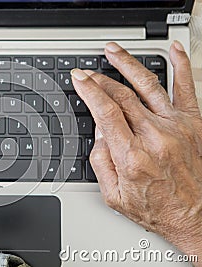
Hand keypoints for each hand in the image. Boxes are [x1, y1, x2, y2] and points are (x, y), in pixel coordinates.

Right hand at [71, 41, 201, 262]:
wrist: (196, 218)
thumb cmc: (157, 209)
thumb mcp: (114, 195)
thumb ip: (101, 161)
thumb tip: (99, 132)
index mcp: (132, 155)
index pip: (105, 111)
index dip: (89, 90)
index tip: (80, 78)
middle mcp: (155, 137)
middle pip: (122, 95)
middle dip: (101, 79)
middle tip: (89, 72)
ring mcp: (177, 127)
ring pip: (148, 85)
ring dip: (127, 64)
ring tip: (113, 51)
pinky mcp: (193, 124)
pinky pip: (187, 88)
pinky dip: (180, 65)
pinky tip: (173, 50)